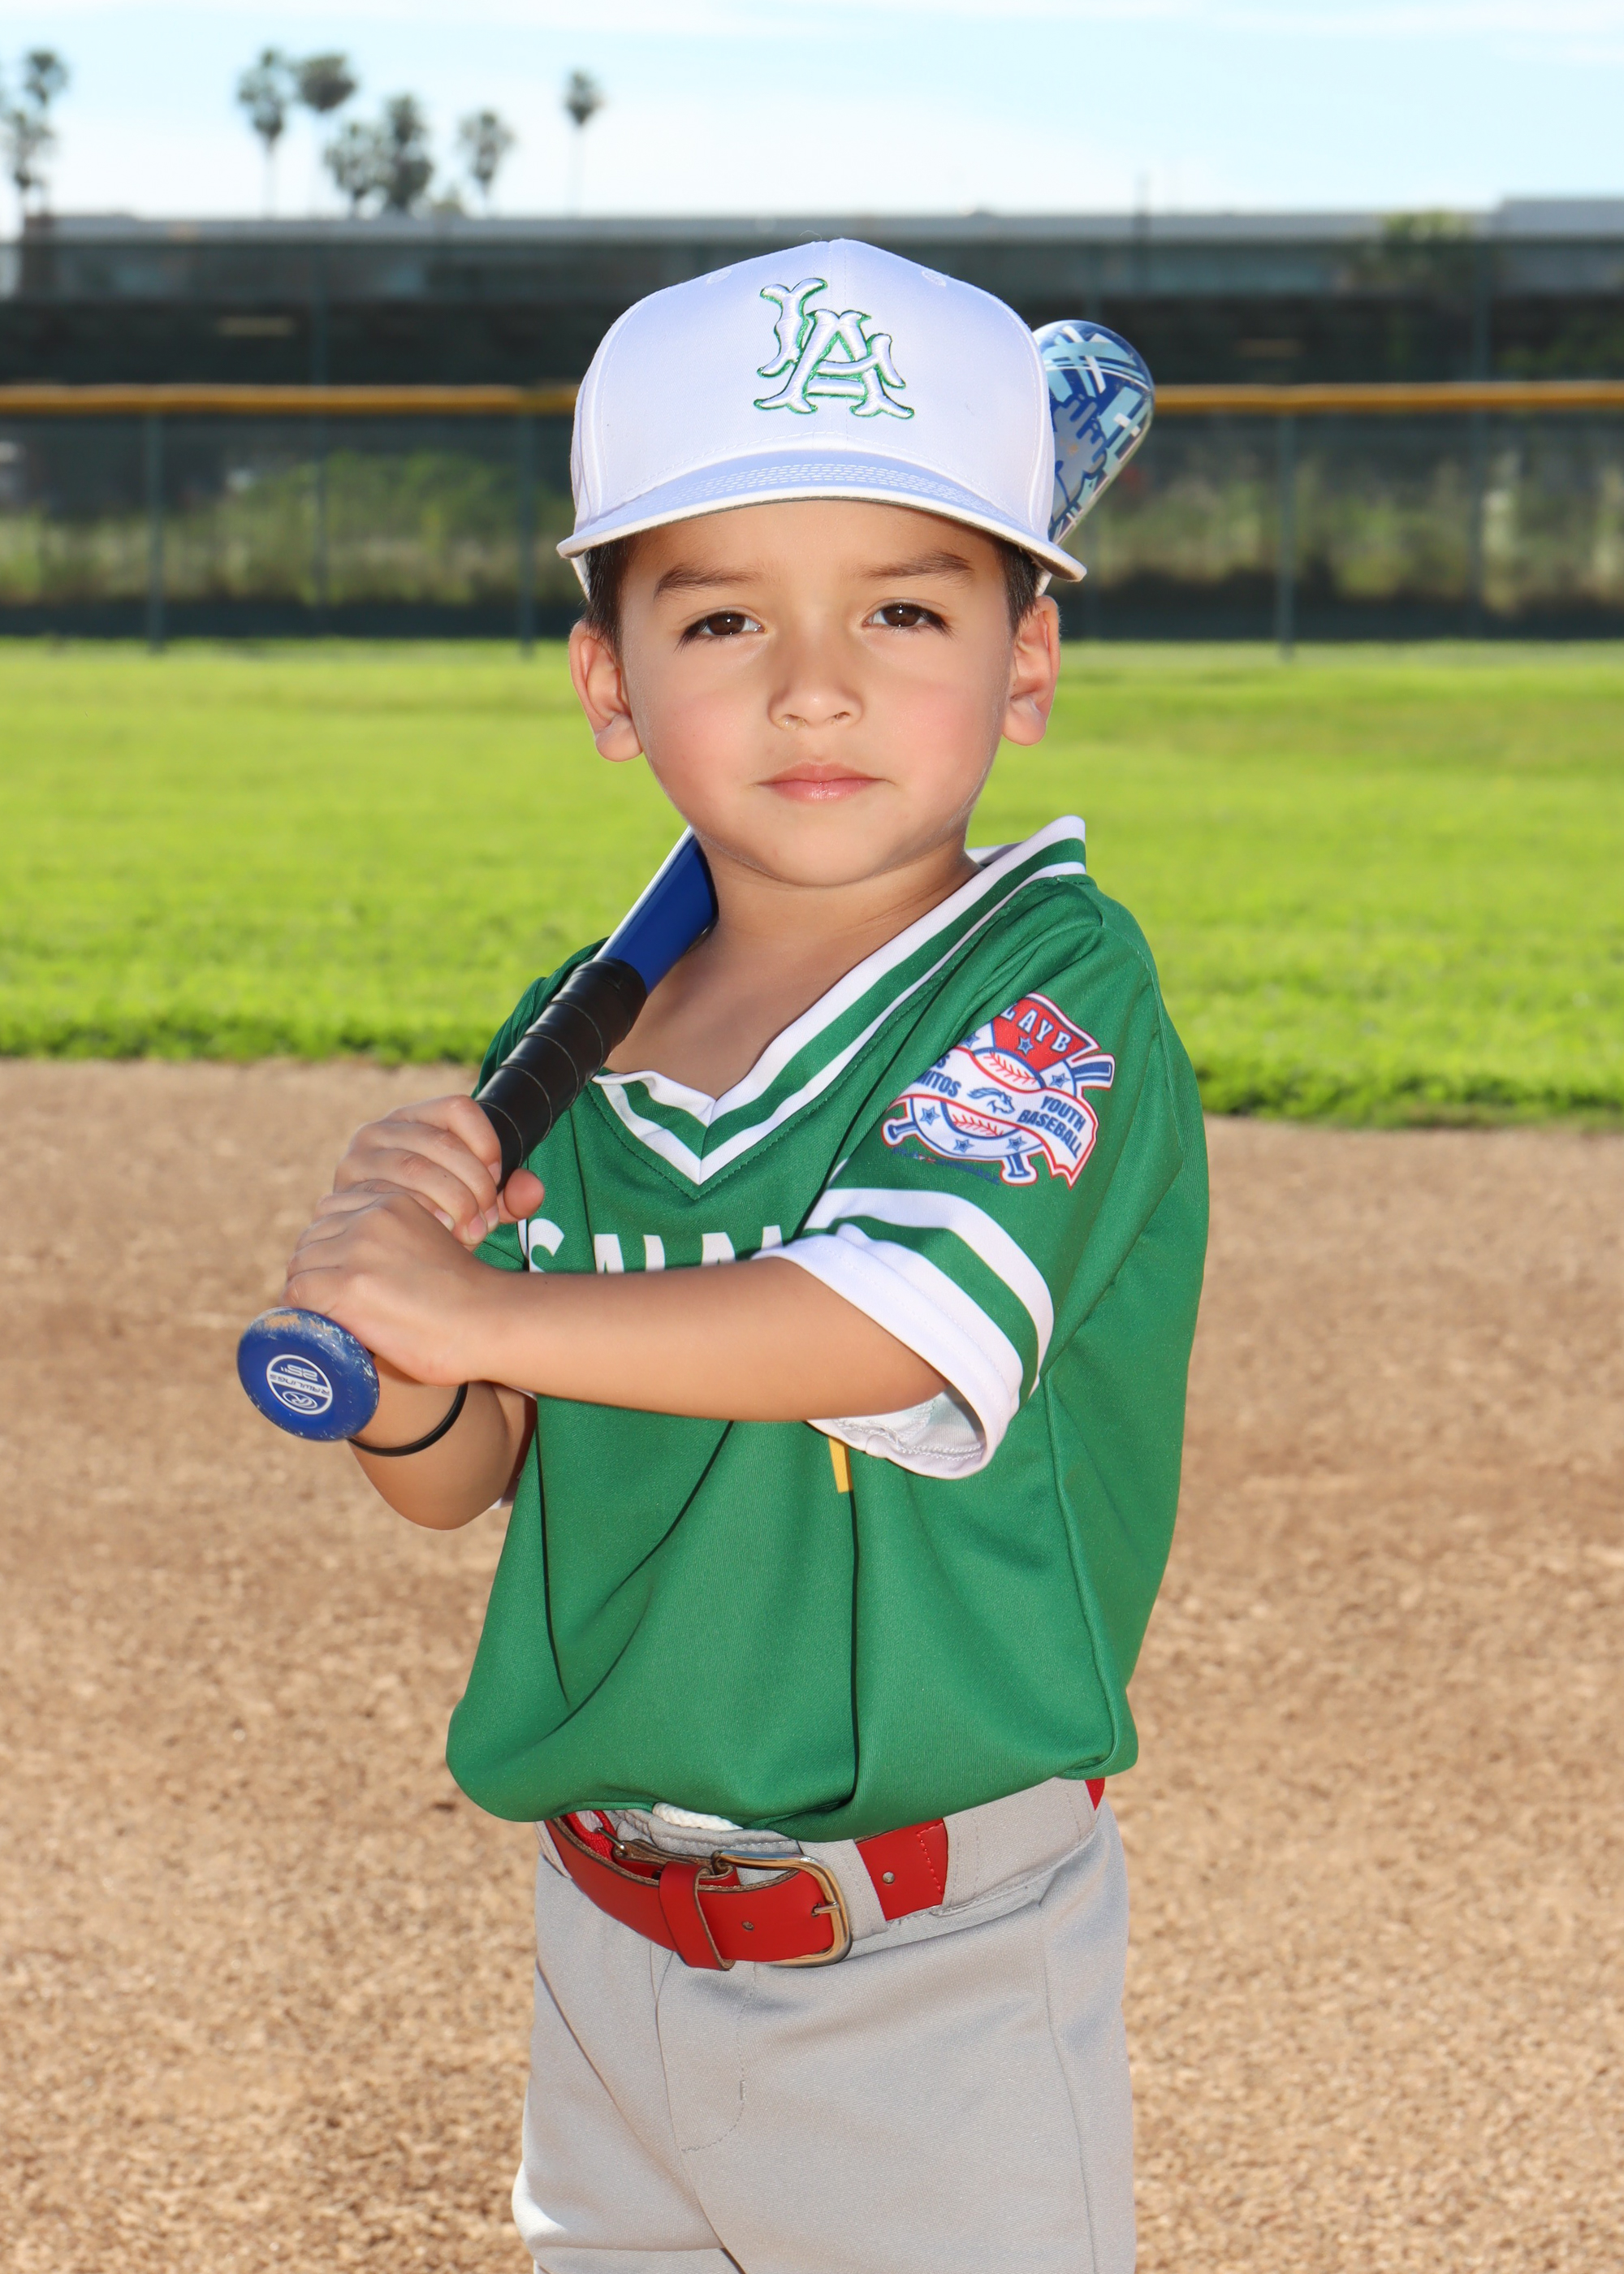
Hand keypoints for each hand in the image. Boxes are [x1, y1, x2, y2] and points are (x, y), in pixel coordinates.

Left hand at [285, 1184, 512, 1384]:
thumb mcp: (433, 1240)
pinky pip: (297, 1294)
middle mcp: (370, 1217)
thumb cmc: (469, 1295)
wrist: (489, 1320)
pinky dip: (301, 1313)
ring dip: (308, 1292)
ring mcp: (356, 1249)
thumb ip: (401, 1237)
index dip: (331, 1245)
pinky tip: (320, 1325)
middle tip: (331, 1301)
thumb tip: (372, 1264)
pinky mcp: (347, 1285)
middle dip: (316, 1268)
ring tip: (327, 1316)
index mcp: (391, 1201)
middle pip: (311, 1237)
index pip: (332, 1212)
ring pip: (300, 1265)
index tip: (340, 1273)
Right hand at [330, 1095, 544, 1246]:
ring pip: (415, 1168)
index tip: (497, 1179)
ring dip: (451, 1202)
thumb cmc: (437, 1216)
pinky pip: (387, 1196)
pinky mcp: (345, 1191)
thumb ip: (511, 1195)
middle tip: (487, 1220)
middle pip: (441, 1142)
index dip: (487, 1143)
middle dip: (474, 1184)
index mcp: (417, 1117)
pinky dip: (420, 1216)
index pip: (459, 1108)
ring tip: (469, 1232)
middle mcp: (381, 1129)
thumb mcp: (478, 1203)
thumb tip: (533, 1190)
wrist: (380, 1246)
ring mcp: (358, 1158)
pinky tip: (438, 1235)